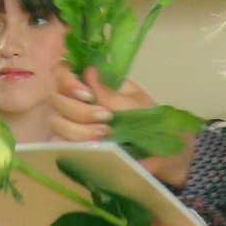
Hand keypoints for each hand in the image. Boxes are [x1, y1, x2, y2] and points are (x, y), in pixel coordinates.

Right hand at [50, 67, 194, 186]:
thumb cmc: (155, 123)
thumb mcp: (136, 104)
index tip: (87, 94)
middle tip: (105, 117)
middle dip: (77, 109)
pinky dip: (74, 144)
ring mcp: (75, 127)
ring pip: (56, 123)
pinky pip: (59, 145)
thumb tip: (87, 71)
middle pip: (55, 99)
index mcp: (95, 85)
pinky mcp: (75, 149)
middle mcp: (79, 103)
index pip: (63, 73)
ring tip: (105, 134)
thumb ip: (110, 93)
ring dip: (78, 128)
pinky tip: (95, 146)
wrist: (169, 155)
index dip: (67, 81)